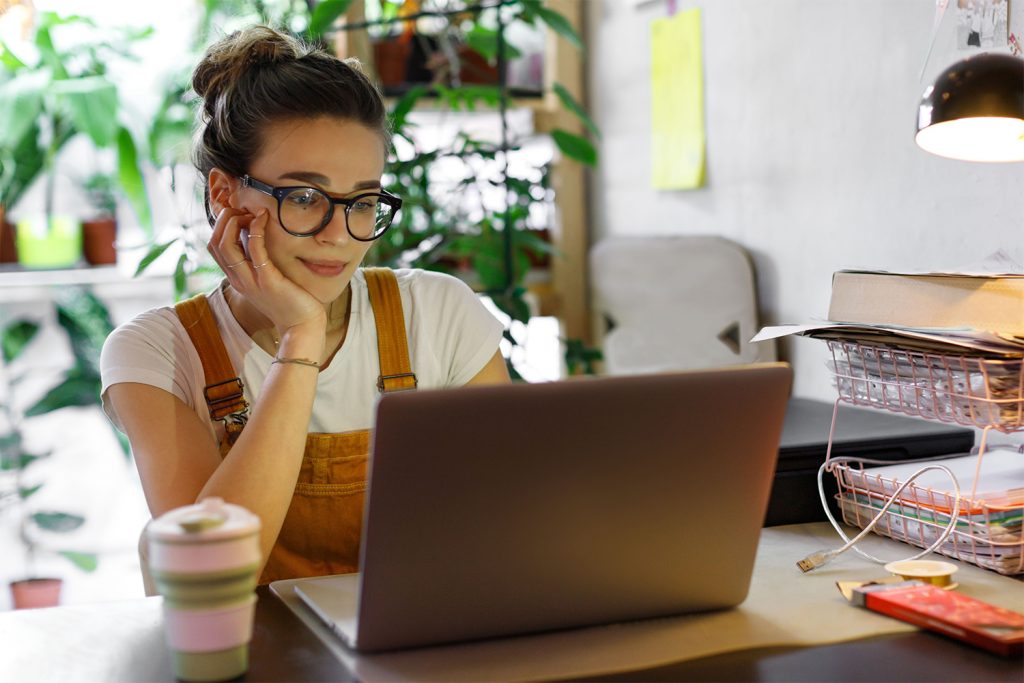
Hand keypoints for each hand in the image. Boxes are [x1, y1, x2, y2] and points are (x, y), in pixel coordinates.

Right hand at [207, 207, 326, 345]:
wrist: (302, 327)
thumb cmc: (290, 302)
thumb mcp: (267, 280)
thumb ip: (258, 263)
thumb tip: (257, 238)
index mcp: (237, 278)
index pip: (214, 246)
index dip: (221, 225)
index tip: (241, 215)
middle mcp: (239, 279)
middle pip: (214, 243)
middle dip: (224, 220)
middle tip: (244, 210)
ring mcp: (251, 281)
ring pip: (225, 245)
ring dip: (234, 222)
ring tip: (252, 212)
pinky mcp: (268, 280)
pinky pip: (254, 249)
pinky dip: (255, 230)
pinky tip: (263, 218)